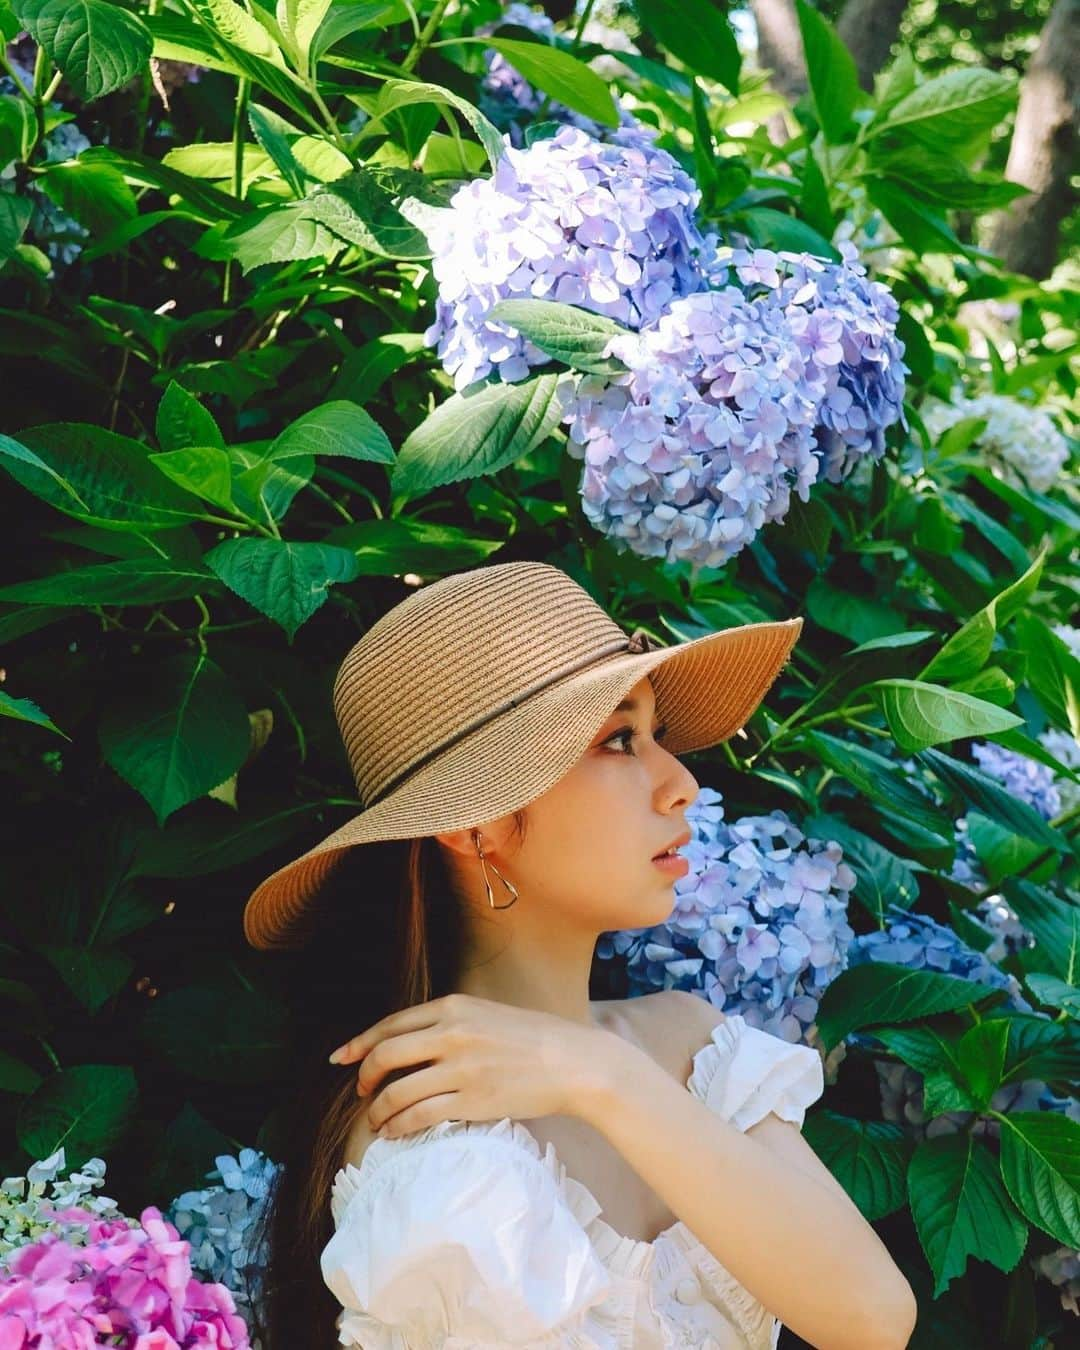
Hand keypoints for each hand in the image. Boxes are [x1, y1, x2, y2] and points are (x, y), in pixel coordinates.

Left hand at [327, 993, 611, 1136]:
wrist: (572, 1062)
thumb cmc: (532, 1038)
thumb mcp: (486, 1015)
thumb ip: (450, 1023)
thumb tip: (412, 1043)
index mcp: (453, 1007)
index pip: (392, 1024)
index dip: (360, 1043)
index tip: (342, 1058)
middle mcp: (451, 1033)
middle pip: (386, 1055)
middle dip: (364, 1076)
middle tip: (360, 1092)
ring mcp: (460, 1068)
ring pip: (397, 1090)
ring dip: (378, 1110)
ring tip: (376, 1120)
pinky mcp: (470, 1100)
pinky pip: (419, 1115)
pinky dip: (399, 1126)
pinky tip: (394, 1131)